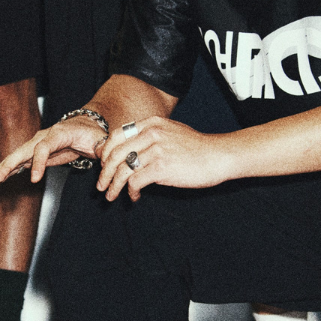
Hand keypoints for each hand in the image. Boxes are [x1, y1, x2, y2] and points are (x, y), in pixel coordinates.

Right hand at [0, 116, 109, 190]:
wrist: (86, 127)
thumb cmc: (92, 134)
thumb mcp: (100, 140)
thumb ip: (101, 148)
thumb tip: (104, 154)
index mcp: (58, 133)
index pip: (43, 147)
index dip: (38, 163)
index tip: (34, 180)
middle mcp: (42, 138)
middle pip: (21, 152)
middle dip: (7, 167)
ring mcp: (35, 146)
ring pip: (15, 160)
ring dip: (0, 173)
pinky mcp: (33, 156)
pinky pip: (16, 166)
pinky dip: (5, 175)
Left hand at [96, 117, 234, 201]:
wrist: (218, 156)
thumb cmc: (198, 148)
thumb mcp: (172, 133)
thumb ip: (151, 138)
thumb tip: (132, 154)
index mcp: (151, 123)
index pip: (116, 135)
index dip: (105, 153)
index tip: (103, 166)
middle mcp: (151, 134)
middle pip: (115, 154)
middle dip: (104, 173)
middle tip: (102, 186)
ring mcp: (156, 150)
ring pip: (122, 169)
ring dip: (114, 186)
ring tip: (112, 196)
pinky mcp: (161, 167)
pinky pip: (135, 181)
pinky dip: (131, 191)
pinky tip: (134, 196)